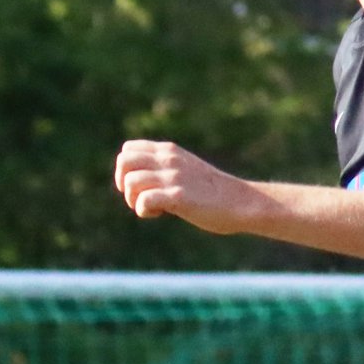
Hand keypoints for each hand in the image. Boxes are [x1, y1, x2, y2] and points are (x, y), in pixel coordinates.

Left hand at [114, 140, 252, 233]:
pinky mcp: (178, 197)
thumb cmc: (211, 190)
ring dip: (134, 200)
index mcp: (169, 150)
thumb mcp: (185, 168)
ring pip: (131, 182)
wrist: (241, 202)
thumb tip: (136, 179)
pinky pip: (143, 201)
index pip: (128, 149)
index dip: (125, 170)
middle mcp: (169, 159)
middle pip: (123, 162)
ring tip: (155, 207)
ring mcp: (173, 177)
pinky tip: (161, 214)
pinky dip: (144, 211)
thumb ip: (163, 167)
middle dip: (124, 184)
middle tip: (140, 197)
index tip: (140, 185)